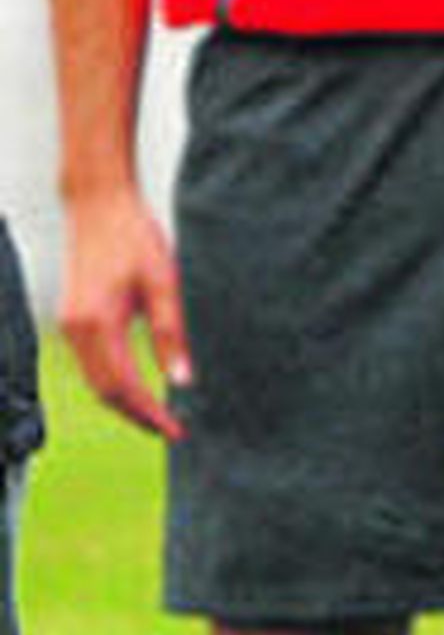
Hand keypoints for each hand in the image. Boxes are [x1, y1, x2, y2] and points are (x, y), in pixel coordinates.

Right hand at [58, 188, 190, 438]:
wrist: (98, 203)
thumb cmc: (134, 236)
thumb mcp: (163, 282)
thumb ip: (171, 333)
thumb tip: (182, 380)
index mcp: (97, 323)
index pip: (123, 387)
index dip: (150, 415)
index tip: (176, 431)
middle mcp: (77, 328)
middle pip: (104, 392)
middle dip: (137, 416)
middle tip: (171, 430)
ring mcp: (70, 324)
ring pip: (95, 381)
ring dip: (124, 402)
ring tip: (158, 416)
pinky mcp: (73, 317)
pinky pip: (91, 364)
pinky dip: (113, 382)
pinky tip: (137, 386)